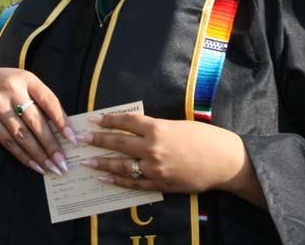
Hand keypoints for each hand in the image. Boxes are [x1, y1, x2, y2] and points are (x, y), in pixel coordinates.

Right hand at [0, 67, 75, 177]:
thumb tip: (62, 127)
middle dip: (52, 145)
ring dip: (39, 155)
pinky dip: (24, 156)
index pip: (49, 101)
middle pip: (36, 122)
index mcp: (27, 80)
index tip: (72, 138)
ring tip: (53, 168)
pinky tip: (35, 165)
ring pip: (23, 136)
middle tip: (64, 162)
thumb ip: (41, 100)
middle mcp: (12, 92)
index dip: (62, 121)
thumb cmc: (6, 85)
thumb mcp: (25, 82)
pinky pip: (9, 143)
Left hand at [79, 113, 263, 205]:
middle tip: (80, 140)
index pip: (126, 122)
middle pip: (118, 143)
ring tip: (86, 161)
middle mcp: (153, 148)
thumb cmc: (205, 138)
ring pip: (121, 165)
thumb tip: (137, 130)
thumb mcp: (179, 125)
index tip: (94, 120)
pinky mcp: (159, 185)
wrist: (224, 161)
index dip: (108, 120)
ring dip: (102, 162)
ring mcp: (154, 169)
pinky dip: (117, 181)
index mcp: (158, 128)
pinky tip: (104, 178)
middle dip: (97, 141)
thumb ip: (157, 128)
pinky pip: (133, 183)